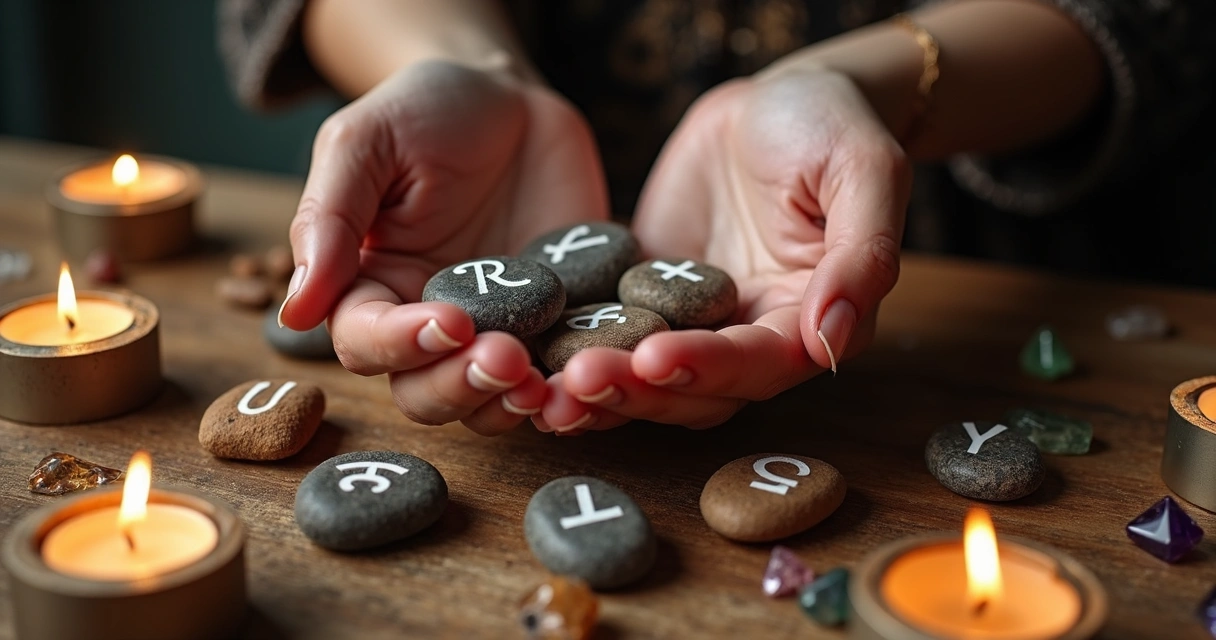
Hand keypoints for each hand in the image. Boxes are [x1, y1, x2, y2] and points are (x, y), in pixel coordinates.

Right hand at [280, 61, 608, 434]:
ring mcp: (498, 332)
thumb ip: (329, 218)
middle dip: (463, 387)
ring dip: (515, 404)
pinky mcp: (556, 326)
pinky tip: (594, 377)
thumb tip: (296, 311)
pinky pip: (561, 375)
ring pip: (491, 402)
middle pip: (426, 393)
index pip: (367, 342)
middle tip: (507, 359)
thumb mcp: (364, 142)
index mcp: (371, 289)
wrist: (512, 100)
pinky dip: (575, 391)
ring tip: (547, 385)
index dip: (402, 345)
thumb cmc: (424, 112)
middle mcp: (430, 326)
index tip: (449, 322)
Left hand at [538, 68, 908, 432]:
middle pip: (696, 388)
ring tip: (544, 386)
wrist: (773, 97)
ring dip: (600, 388)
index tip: (656, 358)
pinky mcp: (646, 298)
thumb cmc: (831, 124)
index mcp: (808, 319)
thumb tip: (830, 340)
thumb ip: (861, 255)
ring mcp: (694, 322)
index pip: (761, 362)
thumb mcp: (863, 171)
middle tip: (579, 378)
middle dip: (638, 389)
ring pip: (648, 377)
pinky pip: (610, 333)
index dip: (710, 366)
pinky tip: (529, 357)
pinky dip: (575, 350)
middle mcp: (751, 335)